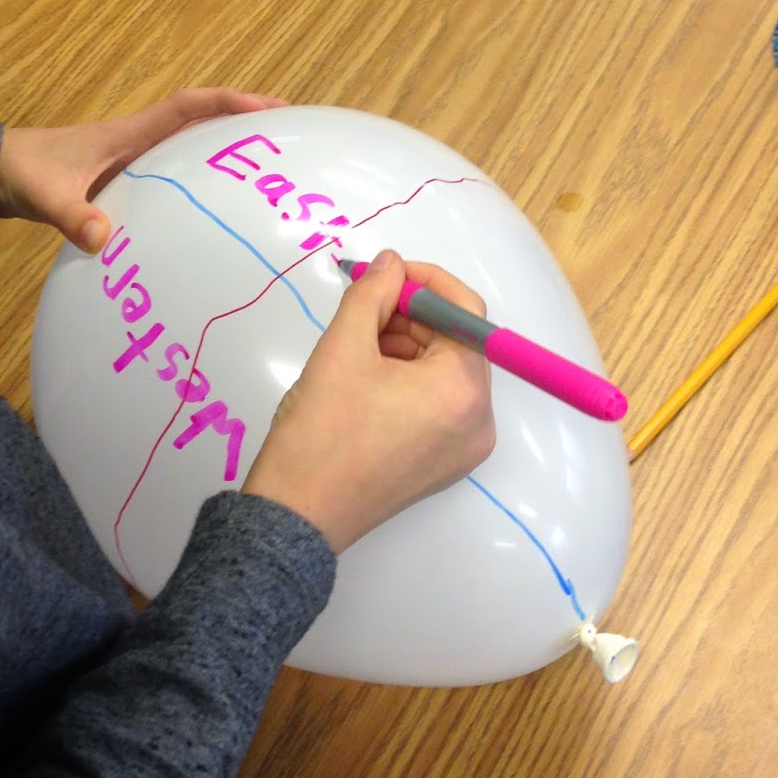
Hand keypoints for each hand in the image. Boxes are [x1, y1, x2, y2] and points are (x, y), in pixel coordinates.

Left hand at [0, 87, 283, 250]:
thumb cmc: (21, 174)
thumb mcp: (45, 196)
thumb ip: (72, 216)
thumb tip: (104, 239)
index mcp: (127, 135)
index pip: (187, 107)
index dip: (228, 103)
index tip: (269, 108)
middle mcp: (137, 141)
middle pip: (201, 122)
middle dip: (243, 123)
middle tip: (289, 137)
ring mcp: (132, 160)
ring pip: (191, 148)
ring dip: (226, 151)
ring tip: (267, 173)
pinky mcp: (124, 180)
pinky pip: (174, 174)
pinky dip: (200, 180)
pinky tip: (215, 210)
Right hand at [243, 251, 495, 553]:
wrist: (298, 515)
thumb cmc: (321, 431)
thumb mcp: (342, 348)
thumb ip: (371, 294)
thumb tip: (390, 263)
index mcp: (463, 390)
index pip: (465, 312)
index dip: (425, 281)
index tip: (385, 273)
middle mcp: (479, 421)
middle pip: (456, 343)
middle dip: (411, 317)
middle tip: (362, 310)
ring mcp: (465, 448)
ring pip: (445, 373)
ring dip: (407, 348)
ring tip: (357, 349)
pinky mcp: (445, 465)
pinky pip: (439, 405)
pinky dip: (410, 382)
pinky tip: (367, 381)